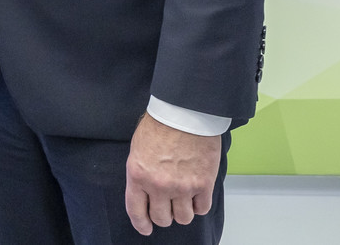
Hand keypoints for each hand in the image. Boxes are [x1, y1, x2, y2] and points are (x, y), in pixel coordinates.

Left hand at [124, 113, 221, 235]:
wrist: (185, 112)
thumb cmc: (160, 125)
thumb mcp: (138, 149)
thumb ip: (141, 173)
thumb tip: (146, 191)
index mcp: (138, 175)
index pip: (136, 211)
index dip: (141, 224)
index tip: (146, 227)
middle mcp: (159, 185)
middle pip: (162, 219)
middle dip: (164, 216)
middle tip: (168, 207)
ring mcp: (182, 187)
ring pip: (183, 218)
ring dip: (183, 211)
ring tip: (184, 200)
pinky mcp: (203, 184)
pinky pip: (202, 209)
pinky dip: (199, 205)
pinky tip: (197, 195)